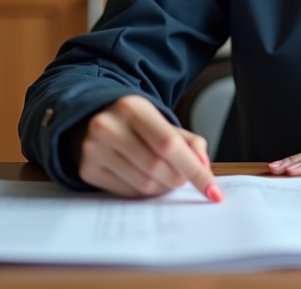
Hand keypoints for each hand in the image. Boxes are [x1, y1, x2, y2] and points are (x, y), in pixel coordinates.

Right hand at [75, 94, 221, 201]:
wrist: (94, 117)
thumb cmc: (135, 122)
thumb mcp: (162, 121)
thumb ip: (189, 142)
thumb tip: (204, 166)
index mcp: (133, 108)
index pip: (169, 144)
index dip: (194, 170)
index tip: (213, 191)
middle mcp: (109, 126)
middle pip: (158, 167)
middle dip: (178, 178)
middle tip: (182, 177)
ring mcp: (94, 148)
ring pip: (144, 184)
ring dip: (163, 187)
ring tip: (164, 176)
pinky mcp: (87, 169)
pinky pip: (127, 192)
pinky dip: (144, 191)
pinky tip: (143, 177)